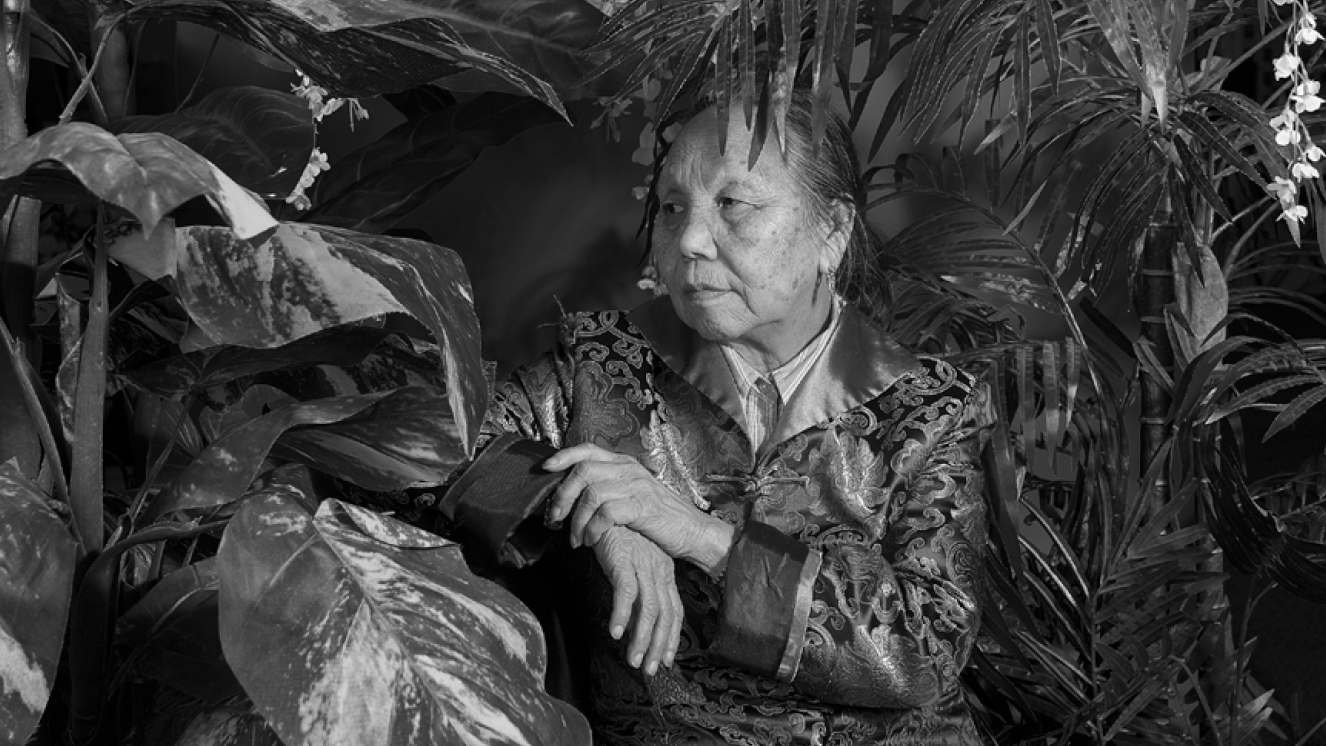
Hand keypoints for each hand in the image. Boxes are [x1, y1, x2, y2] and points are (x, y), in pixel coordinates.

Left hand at [544, 444, 732, 573]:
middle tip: (554, 519)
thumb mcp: (631, 494)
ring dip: (576, 521)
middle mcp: (628, 470)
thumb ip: (606, 489)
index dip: (563, 456)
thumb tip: (569, 497)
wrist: (691, 531)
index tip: (544, 469)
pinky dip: (593, 529)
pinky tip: (592, 541)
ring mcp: (636, 487)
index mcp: (623, 464)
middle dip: (562, 497)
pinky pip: (606, 514)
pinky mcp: (642, 507)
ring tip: (576, 539)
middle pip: (582, 471)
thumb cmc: (657, 517)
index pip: (587, 449)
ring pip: (591, 494)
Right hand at [593, 527, 681, 675]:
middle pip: (665, 615)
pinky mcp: (623, 559)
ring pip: (649, 608)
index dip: (670, 637)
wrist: (606, 504)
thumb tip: (634, 617)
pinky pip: (625, 591)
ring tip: (632, 660)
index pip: (673, 610)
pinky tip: (615, 632)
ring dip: (641, 638)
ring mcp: (643, 565)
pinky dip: (622, 614)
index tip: (665, 660)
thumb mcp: (633, 560)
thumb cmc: (617, 532)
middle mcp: (658, 570)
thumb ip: (637, 585)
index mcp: (663, 571)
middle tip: (649, 669)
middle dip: (658, 646)